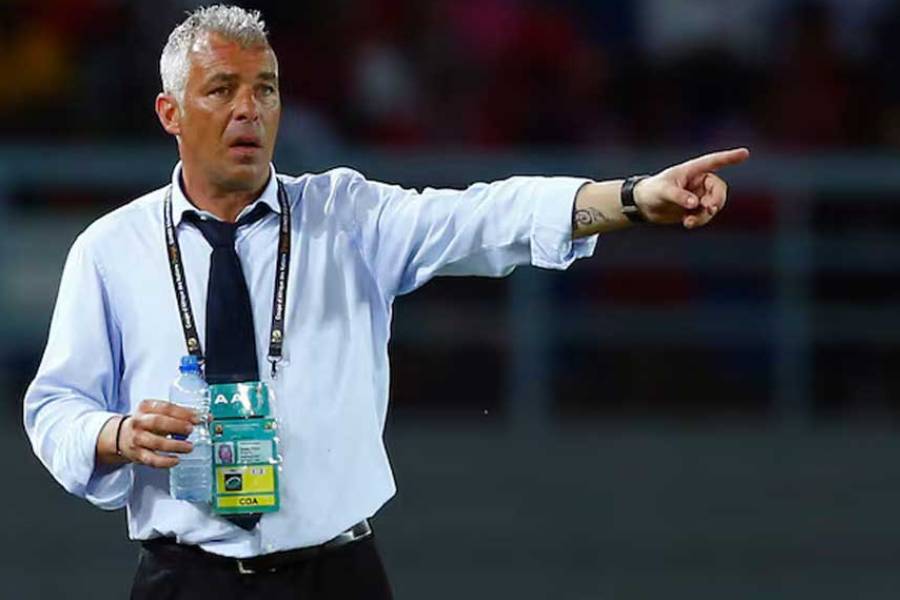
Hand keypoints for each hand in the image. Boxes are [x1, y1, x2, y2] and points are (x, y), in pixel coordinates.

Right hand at [117, 399, 200, 467]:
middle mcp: (139, 422)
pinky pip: (151, 459)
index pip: (165, 407)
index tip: (196, 417)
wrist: (120, 435)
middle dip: (177, 426)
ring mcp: (137, 439)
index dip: (183, 412)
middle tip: (190, 430)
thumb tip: (205, 417)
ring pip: (156, 443)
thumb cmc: (145, 423)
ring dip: (175, 446)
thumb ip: (180, 414)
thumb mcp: (158, 412)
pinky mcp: (137, 454)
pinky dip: (165, 462)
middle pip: (158, 422)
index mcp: (146, 407)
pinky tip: (176, 460)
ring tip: (189, 447)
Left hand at [633, 148, 749, 228]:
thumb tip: (696, 204)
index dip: (729, 158)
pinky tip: (687, 223)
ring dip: (705, 214)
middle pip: (718, 189)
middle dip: (716, 199)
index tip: (745, 153)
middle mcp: (699, 182)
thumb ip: (679, 196)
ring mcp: (699, 195)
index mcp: (692, 170)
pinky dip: (699, 220)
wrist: (644, 206)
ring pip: (713, 205)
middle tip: (709, 209)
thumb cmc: (652, 191)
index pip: (714, 162)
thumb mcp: (664, 192)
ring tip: (689, 222)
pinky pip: (705, 215)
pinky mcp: (696, 209)